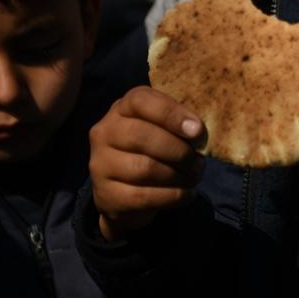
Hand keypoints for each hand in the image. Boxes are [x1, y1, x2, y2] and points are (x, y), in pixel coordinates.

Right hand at [89, 86, 205, 240]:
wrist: (125, 193)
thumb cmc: (153, 150)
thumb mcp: (164, 129)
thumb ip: (179, 125)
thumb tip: (197, 132)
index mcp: (122, 108)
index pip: (141, 101)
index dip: (171, 114)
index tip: (197, 131)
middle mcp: (105, 132)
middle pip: (142, 136)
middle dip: (178, 150)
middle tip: (197, 161)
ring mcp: (101, 164)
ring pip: (144, 168)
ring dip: (178, 175)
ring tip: (194, 177)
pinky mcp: (106, 195)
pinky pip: (144, 196)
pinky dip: (172, 196)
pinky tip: (187, 194)